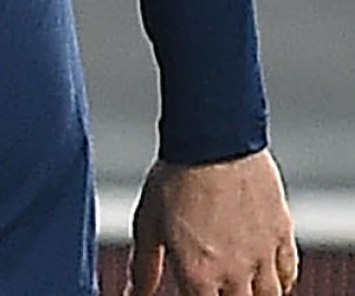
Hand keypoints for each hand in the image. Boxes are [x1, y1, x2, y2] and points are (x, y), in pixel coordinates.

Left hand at [127, 150, 297, 294]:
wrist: (213, 142)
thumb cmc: (176, 177)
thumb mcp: (148, 224)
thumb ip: (144, 265)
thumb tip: (134, 292)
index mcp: (198, 273)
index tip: (193, 290)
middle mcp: (234, 271)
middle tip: (216, 286)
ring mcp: (262, 255)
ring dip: (254, 294)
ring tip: (240, 287)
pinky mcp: (281, 235)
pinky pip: (289, 273)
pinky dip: (279, 281)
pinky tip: (267, 277)